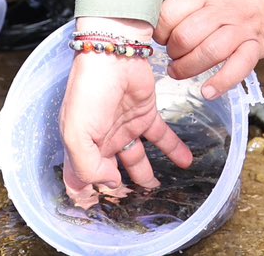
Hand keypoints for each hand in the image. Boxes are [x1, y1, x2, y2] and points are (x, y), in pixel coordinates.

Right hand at [58, 50, 195, 209]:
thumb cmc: (89, 89)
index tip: (101, 211)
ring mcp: (124, 127)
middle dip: (120, 190)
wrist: (113, 51)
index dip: (87, 195)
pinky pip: (161, 137)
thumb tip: (109, 183)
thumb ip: (88, 165)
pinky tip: (186, 161)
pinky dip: (174, 149)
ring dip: (147, 176)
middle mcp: (101, 139)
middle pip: (110, 172)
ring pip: (137, 159)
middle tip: (135, 206)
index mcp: (80, 145)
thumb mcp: (77, 132)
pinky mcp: (145, 113)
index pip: (80, 178)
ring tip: (159, 190)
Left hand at [156, 0, 263, 99]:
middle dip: (172, 52)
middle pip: (186, 36)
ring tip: (179, 71)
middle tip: (172, 55)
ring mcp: (241, 30)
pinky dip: (221, 82)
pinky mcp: (256, 46)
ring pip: (208, 53)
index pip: (172, 13)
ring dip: (187, 68)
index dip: (160, 30)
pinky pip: (238, 68)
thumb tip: (165, 18)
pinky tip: (208, 91)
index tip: (160, 36)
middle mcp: (223, 11)